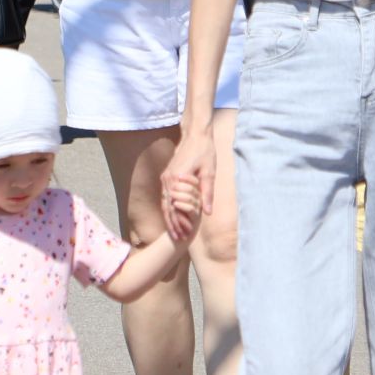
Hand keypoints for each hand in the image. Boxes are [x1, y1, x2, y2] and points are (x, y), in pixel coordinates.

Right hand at [160, 125, 214, 241]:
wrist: (195, 135)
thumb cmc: (205, 151)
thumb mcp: (209, 172)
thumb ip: (207, 192)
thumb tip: (207, 212)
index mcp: (177, 179)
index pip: (175, 206)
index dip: (179, 222)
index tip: (184, 235)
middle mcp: (167, 180)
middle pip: (167, 207)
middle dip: (173, 224)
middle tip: (178, 239)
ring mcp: (165, 178)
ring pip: (165, 203)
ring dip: (169, 218)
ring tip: (175, 233)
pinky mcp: (167, 176)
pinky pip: (166, 197)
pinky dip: (168, 209)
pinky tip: (173, 218)